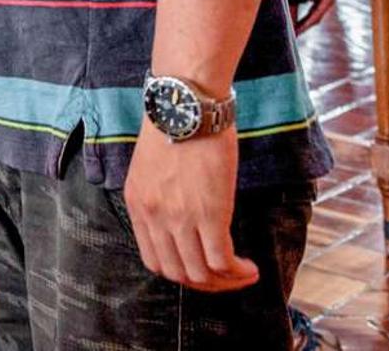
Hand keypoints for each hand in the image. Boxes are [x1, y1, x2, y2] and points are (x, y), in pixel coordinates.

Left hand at [123, 125, 257, 292]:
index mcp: (137, 205)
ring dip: (225, 282)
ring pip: (201, 273)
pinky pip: (221, 260)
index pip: (154, 259)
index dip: (180, 272)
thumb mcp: (153, 167)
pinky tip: (250, 268)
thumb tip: (182, 217)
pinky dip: (237, 272)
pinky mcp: (209, 213)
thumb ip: (161, 196)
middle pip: (177, 272)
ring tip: (244, 275)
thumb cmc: (176, 126)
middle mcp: (153, 216)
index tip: (202, 269)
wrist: (187, 104)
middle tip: (228, 278)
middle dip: (205, 284)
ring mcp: (179, 217)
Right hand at [295, 0, 343, 32]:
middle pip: (314, 20)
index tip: (295, 28)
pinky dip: (309, 18)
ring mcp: (328, 1)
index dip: (304, 22)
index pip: (313, 15)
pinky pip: (316, 11)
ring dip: (305, 26)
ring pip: (315, 18)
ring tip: (296, 31)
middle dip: (303, 27)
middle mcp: (327, 3)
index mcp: (323, 0)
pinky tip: (303, 23)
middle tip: (293, 34)